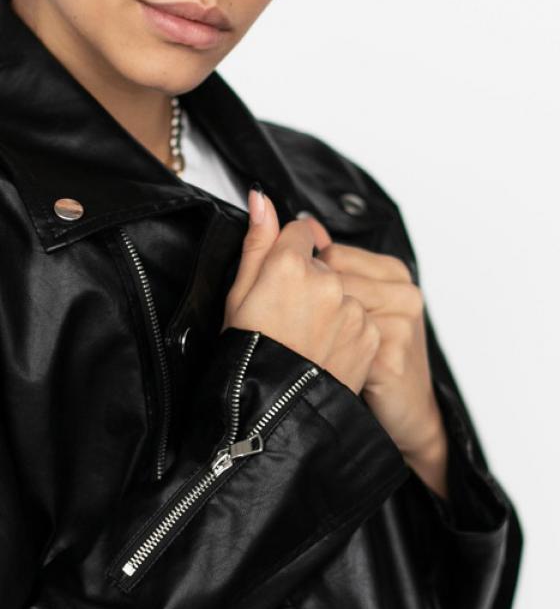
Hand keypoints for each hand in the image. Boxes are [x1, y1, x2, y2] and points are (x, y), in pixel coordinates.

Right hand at [222, 191, 381, 395]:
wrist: (273, 411)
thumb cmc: (247, 352)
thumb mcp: (239, 293)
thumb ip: (257, 240)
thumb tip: (261, 198)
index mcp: (290, 263)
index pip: (300, 234)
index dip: (287, 256)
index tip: (280, 281)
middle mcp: (328, 280)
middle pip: (323, 265)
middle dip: (308, 284)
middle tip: (286, 318)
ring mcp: (352, 308)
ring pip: (343, 293)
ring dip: (329, 308)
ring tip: (304, 339)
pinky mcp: (370, 334)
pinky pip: (359, 320)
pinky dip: (345, 332)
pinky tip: (322, 350)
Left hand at [313, 232, 447, 474]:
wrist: (404, 415)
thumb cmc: (365, 355)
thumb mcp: (344, 300)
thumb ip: (316, 255)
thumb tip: (290, 214)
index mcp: (392, 271)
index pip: (330, 252)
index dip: (306, 280)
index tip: (303, 305)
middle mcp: (403, 291)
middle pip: (328, 278)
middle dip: (306, 304)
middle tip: (302, 331)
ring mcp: (401, 322)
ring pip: (330, 308)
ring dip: (313, 331)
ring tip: (313, 348)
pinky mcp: (391, 354)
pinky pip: (337, 343)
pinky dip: (323, 356)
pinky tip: (325, 365)